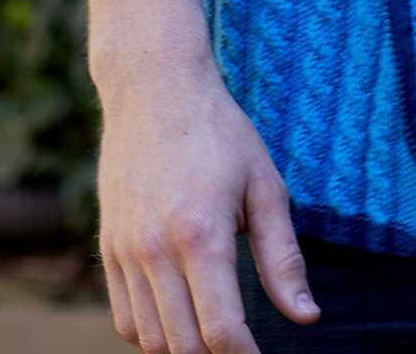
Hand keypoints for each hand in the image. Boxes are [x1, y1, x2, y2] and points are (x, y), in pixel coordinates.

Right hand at [95, 48, 318, 352]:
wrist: (154, 88)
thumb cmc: (218, 132)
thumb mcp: (265, 185)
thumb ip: (282, 257)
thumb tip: (306, 316)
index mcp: (200, 234)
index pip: (220, 330)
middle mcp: (155, 249)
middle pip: (183, 345)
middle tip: (241, 341)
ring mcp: (126, 250)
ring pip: (150, 339)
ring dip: (183, 346)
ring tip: (213, 329)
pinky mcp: (109, 247)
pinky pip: (124, 318)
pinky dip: (151, 332)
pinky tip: (179, 314)